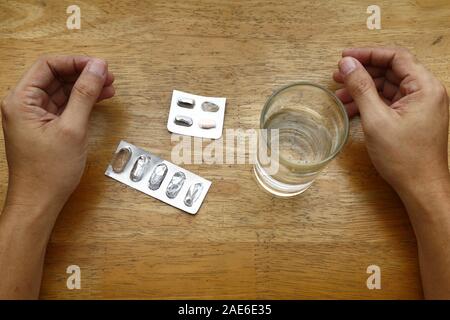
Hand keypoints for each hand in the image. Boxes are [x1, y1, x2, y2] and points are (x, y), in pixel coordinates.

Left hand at [1, 55, 114, 217]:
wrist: (41, 201)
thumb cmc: (49, 171)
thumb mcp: (72, 128)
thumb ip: (85, 94)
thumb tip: (98, 68)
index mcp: (20, 100)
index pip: (47, 66)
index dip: (75, 62)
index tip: (99, 65)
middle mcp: (24, 104)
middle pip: (55, 76)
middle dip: (83, 74)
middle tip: (108, 76)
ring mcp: (34, 115)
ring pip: (62, 90)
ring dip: (85, 87)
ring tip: (109, 87)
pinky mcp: (45, 126)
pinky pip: (64, 105)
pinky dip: (82, 101)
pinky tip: (99, 99)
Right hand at [333, 47, 448, 195]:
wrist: (420, 187)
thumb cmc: (404, 157)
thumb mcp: (376, 119)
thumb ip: (361, 88)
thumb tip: (347, 64)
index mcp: (425, 87)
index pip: (396, 57)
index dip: (368, 53)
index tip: (345, 56)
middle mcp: (427, 92)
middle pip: (391, 70)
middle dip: (363, 72)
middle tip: (338, 75)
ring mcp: (421, 105)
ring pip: (388, 87)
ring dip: (364, 89)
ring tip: (340, 95)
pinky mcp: (414, 117)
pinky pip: (390, 102)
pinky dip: (371, 103)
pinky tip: (352, 109)